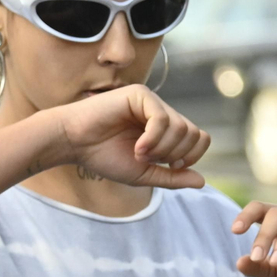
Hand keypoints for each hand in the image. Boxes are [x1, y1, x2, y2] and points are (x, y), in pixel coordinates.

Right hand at [45, 85, 210, 188]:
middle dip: (174, 154)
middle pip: (194, 133)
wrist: (73, 143)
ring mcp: (152, 102)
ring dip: (161, 149)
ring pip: (180, 128)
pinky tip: (138, 147)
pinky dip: (153, 139)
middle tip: (148, 160)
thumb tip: (202, 182)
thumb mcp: (142, 174)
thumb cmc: (103, 157)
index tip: (167, 166)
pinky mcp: (140, 94)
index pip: (199, 138)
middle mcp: (162, 113)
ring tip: (138, 153)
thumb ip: (171, 177)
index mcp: (165, 129)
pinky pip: (162, 119)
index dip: (190, 156)